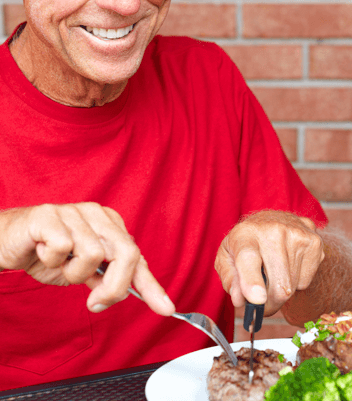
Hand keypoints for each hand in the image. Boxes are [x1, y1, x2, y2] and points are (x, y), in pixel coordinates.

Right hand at [0, 203, 174, 314]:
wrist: (8, 242)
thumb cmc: (48, 254)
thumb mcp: (83, 271)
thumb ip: (106, 279)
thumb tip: (125, 294)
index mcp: (111, 225)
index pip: (137, 257)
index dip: (152, 286)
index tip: (167, 309)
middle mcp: (98, 214)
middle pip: (126, 254)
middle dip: (114, 287)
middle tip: (95, 301)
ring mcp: (75, 211)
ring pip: (94, 255)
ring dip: (72, 272)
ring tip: (59, 262)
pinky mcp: (49, 214)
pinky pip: (63, 248)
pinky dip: (52, 260)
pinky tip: (43, 251)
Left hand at [214, 210, 324, 315]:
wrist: (274, 221)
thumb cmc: (247, 243)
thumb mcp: (227, 257)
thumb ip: (229, 280)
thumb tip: (240, 299)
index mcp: (245, 234)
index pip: (248, 257)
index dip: (251, 280)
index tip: (257, 299)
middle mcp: (273, 230)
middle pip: (277, 284)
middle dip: (269, 304)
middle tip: (260, 302)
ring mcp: (297, 234)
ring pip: (291, 287)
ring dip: (281, 291)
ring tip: (273, 273)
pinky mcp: (314, 242)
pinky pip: (305, 281)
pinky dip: (296, 282)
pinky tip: (288, 264)